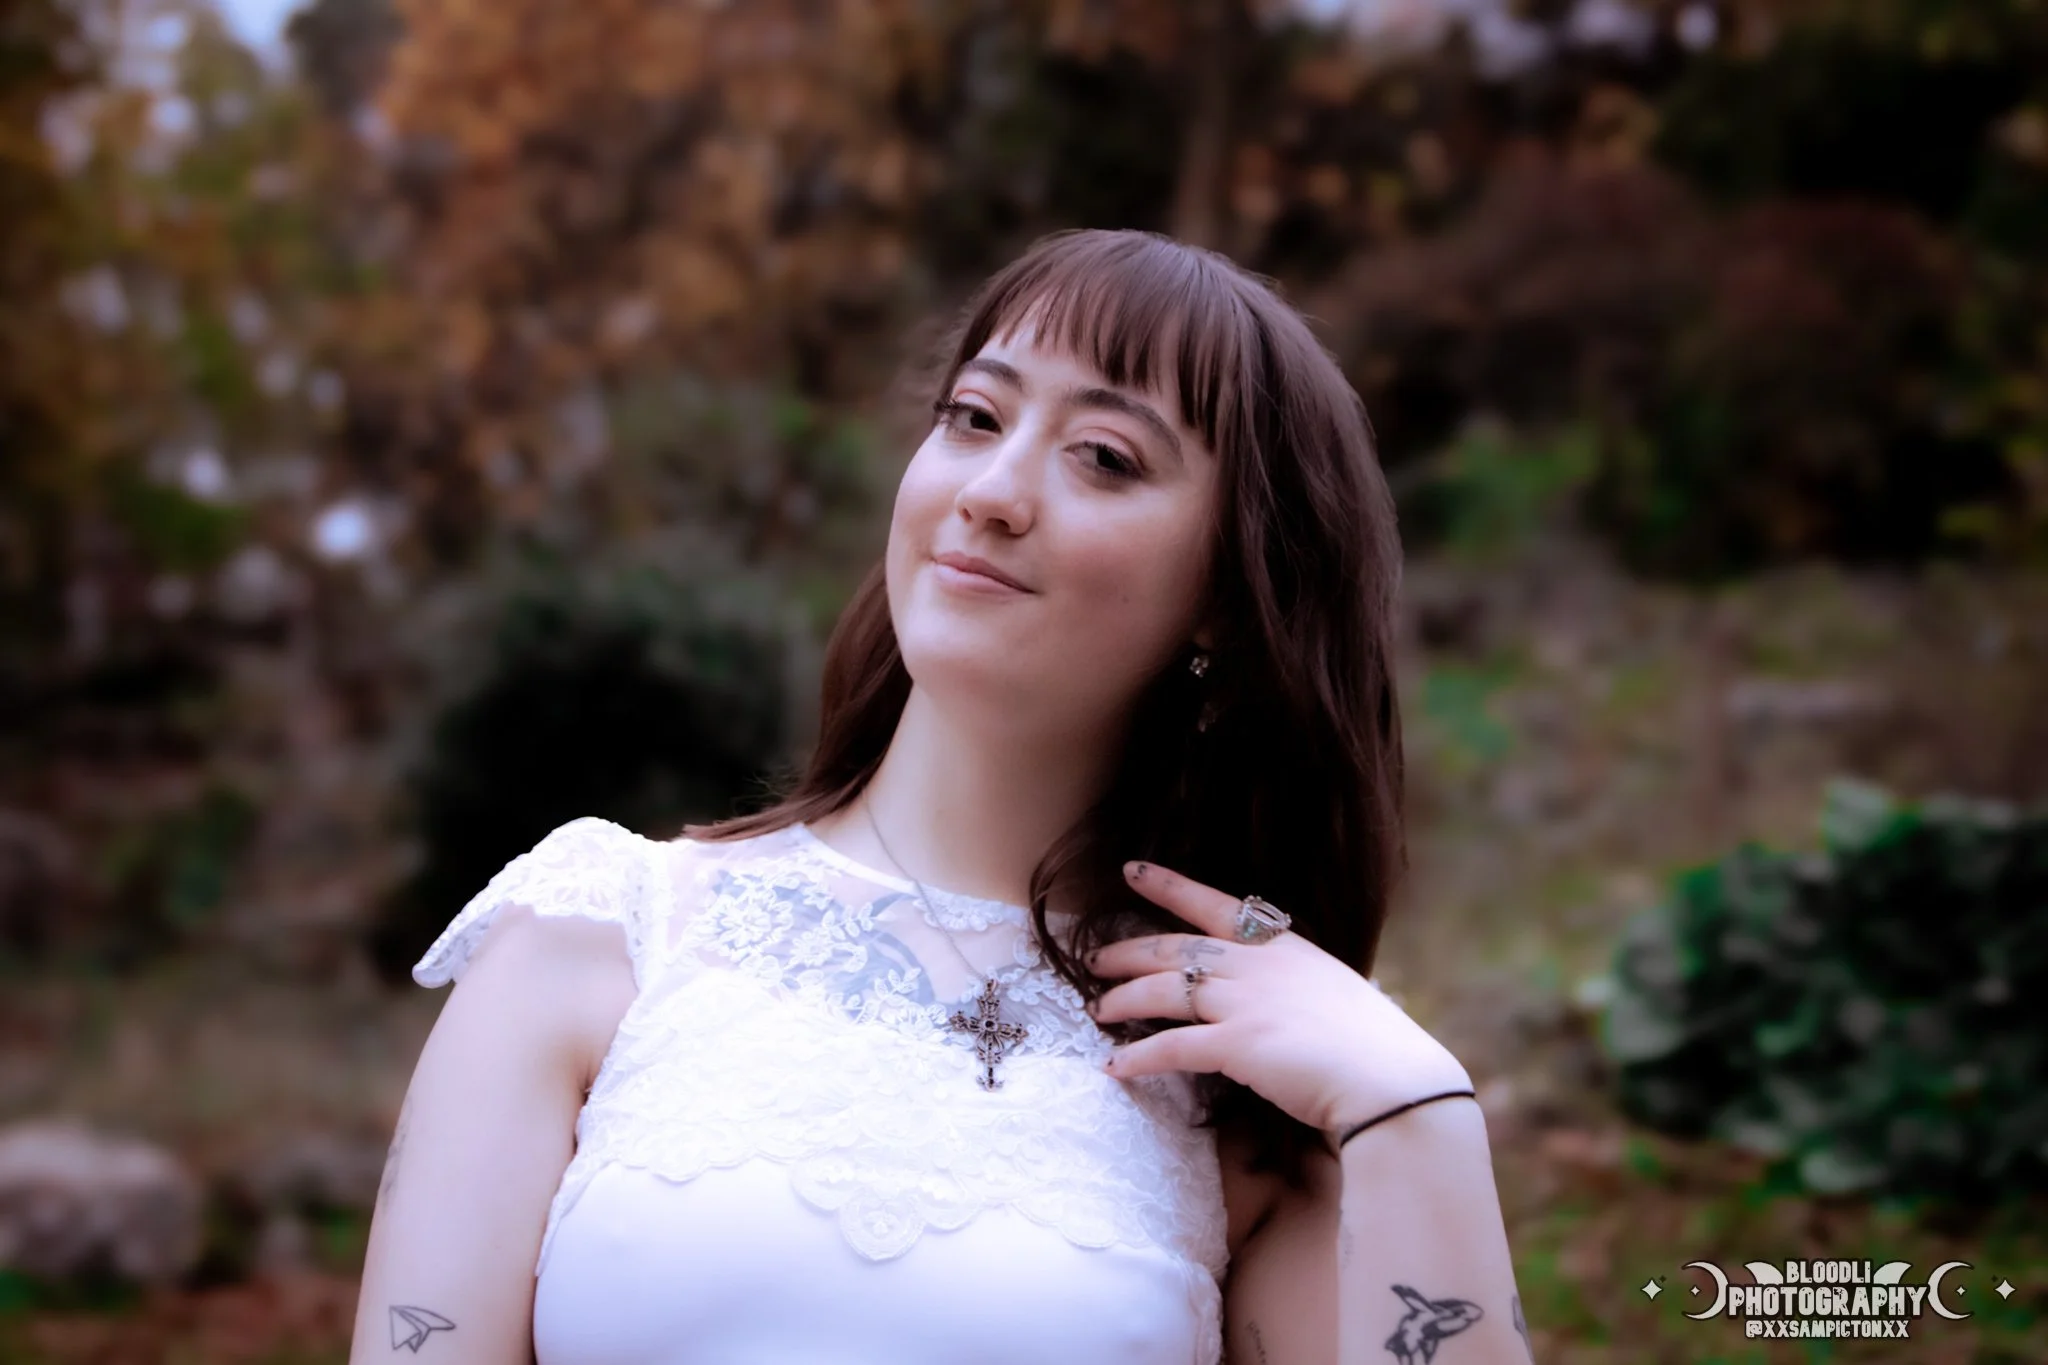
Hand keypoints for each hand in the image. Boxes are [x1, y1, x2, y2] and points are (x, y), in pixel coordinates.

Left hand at [1086, 860, 1472, 1138]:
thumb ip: (1297, 990)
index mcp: (1284, 947)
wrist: (1392, 1081)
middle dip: (1127, 951)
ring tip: (1097, 1010)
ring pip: (1162, 991)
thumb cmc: (1374, 1048)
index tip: (1133, 871)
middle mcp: (1258, 965)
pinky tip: (1114, 1067)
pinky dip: (1136, 1058)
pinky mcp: (1236, 1045)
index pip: (1216, 904)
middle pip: (1175, 948)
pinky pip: (1170, 1048)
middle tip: (1094, 959)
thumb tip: (1279, 1003)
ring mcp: (1245, 1001)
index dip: (1169, 886)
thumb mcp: (1334, 996)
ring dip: (1122, 1000)